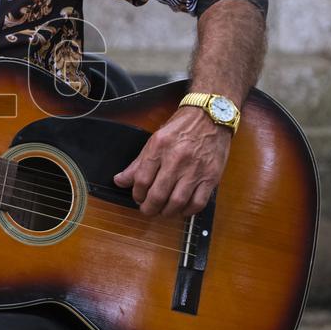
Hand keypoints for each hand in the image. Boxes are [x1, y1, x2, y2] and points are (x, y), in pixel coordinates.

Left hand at [113, 107, 230, 216]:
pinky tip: (182, 209)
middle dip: (149, 208)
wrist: (211, 117)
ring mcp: (195, 169)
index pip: (142, 180)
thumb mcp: (155, 140)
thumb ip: (137, 164)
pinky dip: (188, 211)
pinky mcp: (211, 177)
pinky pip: (198, 202)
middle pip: (158, 194)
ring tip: (163, 211)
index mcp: (159, 148)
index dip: (137, 194)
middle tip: (147, 210)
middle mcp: (176, 159)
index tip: (138, 198)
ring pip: (177, 202)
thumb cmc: (181, 128)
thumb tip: (120, 181)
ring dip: (167, 212)